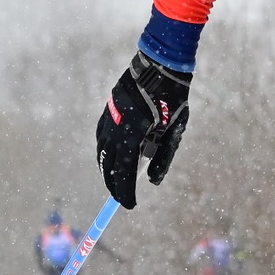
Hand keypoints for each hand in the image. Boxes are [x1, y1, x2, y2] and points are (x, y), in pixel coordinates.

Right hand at [96, 51, 192, 207]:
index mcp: (132, 138)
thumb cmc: (171, 101)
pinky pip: (101, 138)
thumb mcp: (173, 133)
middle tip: (121, 197)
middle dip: (114, 185)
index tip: (130, 205)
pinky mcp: (107, 111)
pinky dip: (104, 152)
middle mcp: (115, 131)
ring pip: (102, 153)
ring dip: (107, 169)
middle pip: (109, 167)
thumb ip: (163, 158)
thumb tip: (153, 182)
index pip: (124, 175)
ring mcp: (108, 120)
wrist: (158, 68)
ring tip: (114, 181)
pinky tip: (110, 156)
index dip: (126, 193)